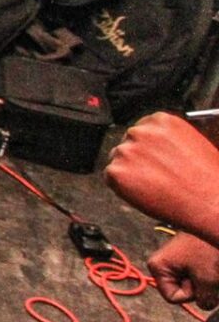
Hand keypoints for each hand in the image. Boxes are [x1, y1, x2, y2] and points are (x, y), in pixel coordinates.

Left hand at [108, 113, 218, 236]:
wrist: (211, 201)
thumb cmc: (208, 177)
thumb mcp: (192, 142)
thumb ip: (167, 138)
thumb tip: (154, 144)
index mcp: (160, 120)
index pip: (141, 129)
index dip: (146, 147)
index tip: (152, 158)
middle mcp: (140, 131)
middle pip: (127, 143)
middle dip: (136, 159)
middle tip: (154, 175)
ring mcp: (126, 151)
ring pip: (117, 160)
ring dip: (129, 172)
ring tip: (154, 185)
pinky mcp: (117, 171)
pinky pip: (111, 178)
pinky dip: (122, 187)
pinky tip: (144, 192)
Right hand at [148, 232, 218, 309]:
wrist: (214, 224)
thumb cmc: (208, 248)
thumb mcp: (207, 280)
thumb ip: (205, 300)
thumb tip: (207, 303)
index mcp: (158, 268)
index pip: (173, 297)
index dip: (190, 294)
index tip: (199, 277)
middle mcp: (163, 265)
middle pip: (183, 291)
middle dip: (201, 288)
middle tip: (210, 271)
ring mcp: (176, 261)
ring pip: (194, 284)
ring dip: (209, 282)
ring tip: (214, 266)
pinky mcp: (189, 258)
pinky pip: (198, 276)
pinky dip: (210, 275)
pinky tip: (214, 264)